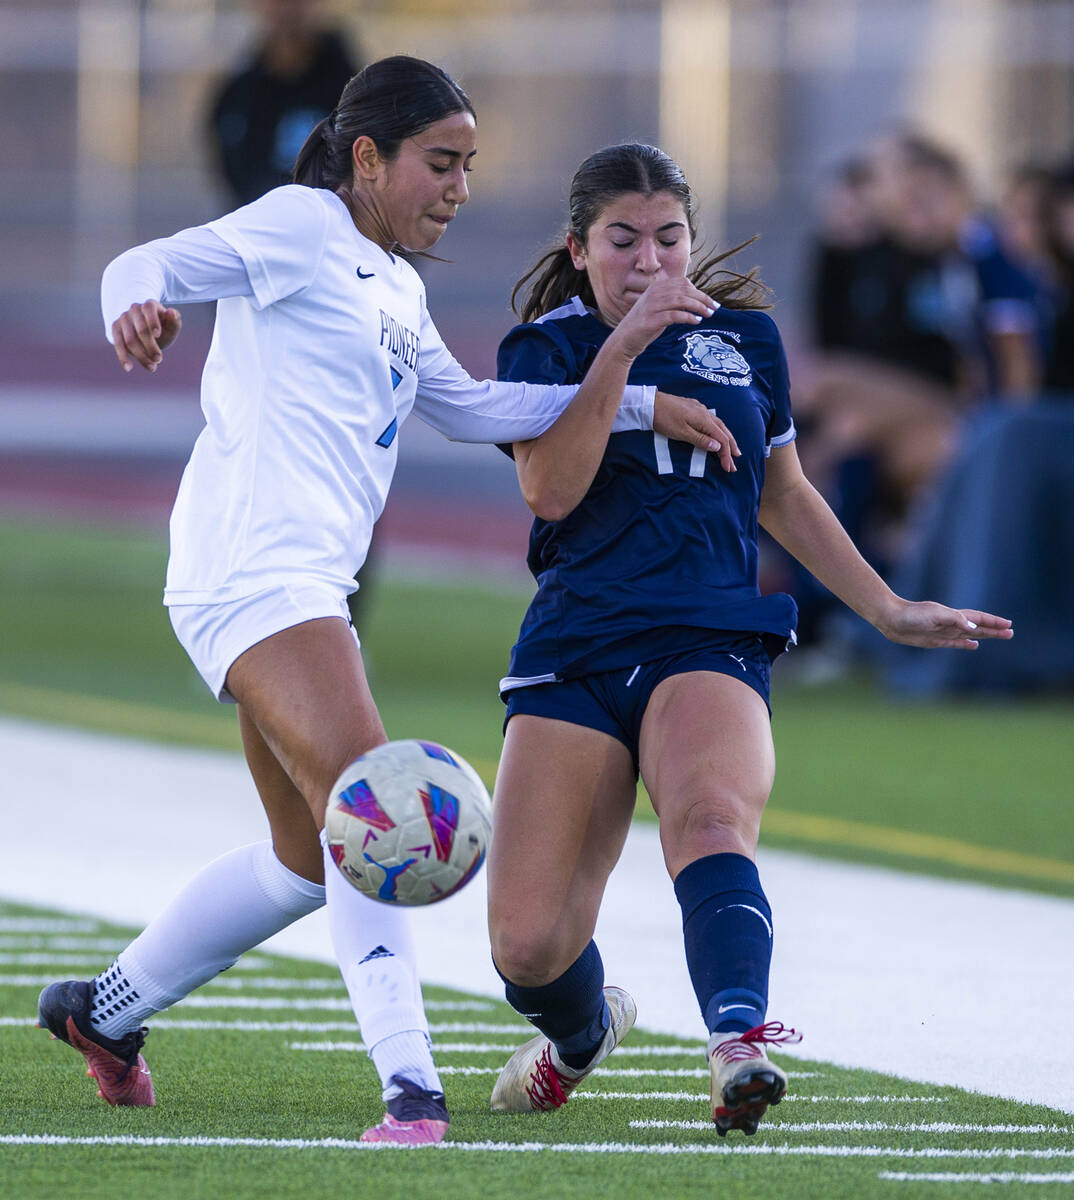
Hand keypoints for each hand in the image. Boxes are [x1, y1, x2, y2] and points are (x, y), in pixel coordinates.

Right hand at [111, 300, 181, 372]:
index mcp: (149, 305)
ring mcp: (123, 318)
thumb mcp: (171, 325)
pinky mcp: (115, 328)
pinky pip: (118, 343)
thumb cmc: (163, 328)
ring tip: (152, 367)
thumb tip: (171, 313)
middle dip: (151, 346)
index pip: (149, 309)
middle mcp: (134, 309)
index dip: (153, 322)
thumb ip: (174, 320)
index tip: (158, 335)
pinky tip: (128, 368)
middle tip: (159, 359)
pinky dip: (123, 356)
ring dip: (141, 356)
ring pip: (130, 340)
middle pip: (141, 330)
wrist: (147, 330)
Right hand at [609, 275, 715, 360]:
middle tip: (715, 308)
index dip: (699, 291)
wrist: (624, 341)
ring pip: (681, 301)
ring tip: (708, 315)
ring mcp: (651, 306)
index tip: (710, 302)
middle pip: (685, 291)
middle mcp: (653, 293)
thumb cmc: (645, 326)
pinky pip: (674, 315)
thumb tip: (696, 300)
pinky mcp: (650, 320)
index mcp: (656, 287)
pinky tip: (696, 321)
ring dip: (698, 307)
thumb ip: (674, 302)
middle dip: (703, 299)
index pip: (683, 283)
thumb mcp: (660, 309)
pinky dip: (688, 317)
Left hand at [653, 392, 739, 471]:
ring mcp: (699, 409)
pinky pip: (710, 420)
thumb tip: (718, 447)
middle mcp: (705, 413)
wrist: (649, 403)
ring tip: (731, 448)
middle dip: (731, 446)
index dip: (726, 454)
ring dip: (726, 437)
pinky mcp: (692, 408)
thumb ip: (700, 440)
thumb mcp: (681, 433)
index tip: (728, 468)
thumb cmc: (664, 419)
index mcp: (704, 420)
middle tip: (737, 458)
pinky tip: (715, 432)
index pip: (721, 439)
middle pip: (723, 431)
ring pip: (718, 424)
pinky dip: (717, 429)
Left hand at [877, 600, 1013, 649]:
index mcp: (953, 615)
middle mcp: (951, 623)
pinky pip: (956, 643)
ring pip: (970, 635)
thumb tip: (974, 627)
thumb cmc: (912, 614)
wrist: (891, 619)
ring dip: (984, 636)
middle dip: (994, 630)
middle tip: (1010, 633)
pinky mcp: (935, 640)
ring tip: (999, 637)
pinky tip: (974, 645)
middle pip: (978, 627)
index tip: (1008, 624)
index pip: (979, 618)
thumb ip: (955, 619)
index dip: (993, 622)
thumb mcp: (935, 614)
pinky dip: (966, 644)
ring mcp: (944, 632)